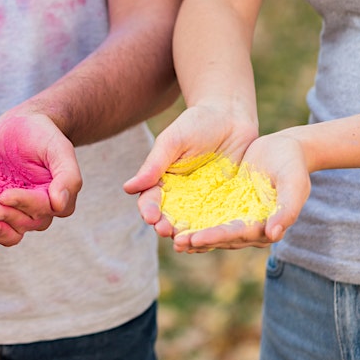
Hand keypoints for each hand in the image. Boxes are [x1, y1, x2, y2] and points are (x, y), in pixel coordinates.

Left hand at [0, 113, 81, 246]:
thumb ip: (67, 175)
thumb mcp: (58, 147)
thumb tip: (60, 204)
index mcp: (54, 196)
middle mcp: (36, 208)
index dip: (24, 204)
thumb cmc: (41, 134)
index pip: (42, 209)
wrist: (16, 125)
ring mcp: (15, 209)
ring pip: (11, 231)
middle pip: (25, 223)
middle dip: (7, 218)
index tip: (5, 195)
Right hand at [123, 103, 257, 238]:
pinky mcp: (226, 203)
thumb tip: (128, 188)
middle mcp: (180, 195)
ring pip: (192, 224)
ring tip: (185, 242)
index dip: (149, 210)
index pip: (151, 200)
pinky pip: (218, 221)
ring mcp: (203, 201)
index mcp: (163, 180)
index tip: (149, 217)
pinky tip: (212, 240)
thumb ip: (154, 165)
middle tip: (165, 232)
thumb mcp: (173, 141)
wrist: (231, 116)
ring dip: (187, 235)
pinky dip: (213, 233)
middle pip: (169, 217)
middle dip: (165, 227)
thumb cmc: (197, 123)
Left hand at [171, 131, 310, 252]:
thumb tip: (274, 234)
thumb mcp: (294, 184)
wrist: (285, 148)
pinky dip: (192, 218)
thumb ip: (287, 209)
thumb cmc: (292, 165)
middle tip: (176, 242)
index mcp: (266, 225)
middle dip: (198, 240)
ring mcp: (237, 215)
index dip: (215, 237)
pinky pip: (207, 213)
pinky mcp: (227, 204)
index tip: (194, 239)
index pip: (236, 234)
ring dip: (192, 234)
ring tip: (170, 236)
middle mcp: (249, 225)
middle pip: (221, 237)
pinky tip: (174, 219)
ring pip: (211, 228)